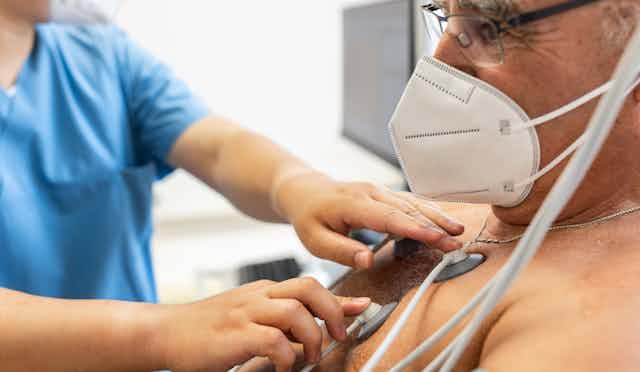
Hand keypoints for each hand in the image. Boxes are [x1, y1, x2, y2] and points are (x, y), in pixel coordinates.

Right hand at [151, 277, 370, 371]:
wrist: (164, 333)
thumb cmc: (207, 329)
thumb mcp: (247, 317)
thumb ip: (280, 319)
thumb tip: (313, 326)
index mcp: (263, 291)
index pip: (309, 285)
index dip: (339, 299)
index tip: (364, 308)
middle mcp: (257, 296)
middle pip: (308, 287)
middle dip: (332, 311)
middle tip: (337, 336)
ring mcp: (245, 312)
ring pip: (294, 311)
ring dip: (310, 338)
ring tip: (306, 358)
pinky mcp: (233, 335)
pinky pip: (272, 339)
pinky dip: (285, 356)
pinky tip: (281, 366)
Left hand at [273, 173, 464, 268]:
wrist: (305, 191)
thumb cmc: (309, 218)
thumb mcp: (315, 241)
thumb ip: (341, 251)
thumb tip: (368, 262)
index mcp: (353, 204)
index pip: (389, 217)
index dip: (415, 228)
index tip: (437, 239)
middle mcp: (370, 193)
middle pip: (407, 209)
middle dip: (434, 225)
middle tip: (456, 241)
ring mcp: (378, 190)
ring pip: (412, 202)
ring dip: (436, 216)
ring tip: (457, 232)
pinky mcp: (384, 194)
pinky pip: (409, 201)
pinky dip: (428, 211)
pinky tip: (443, 221)